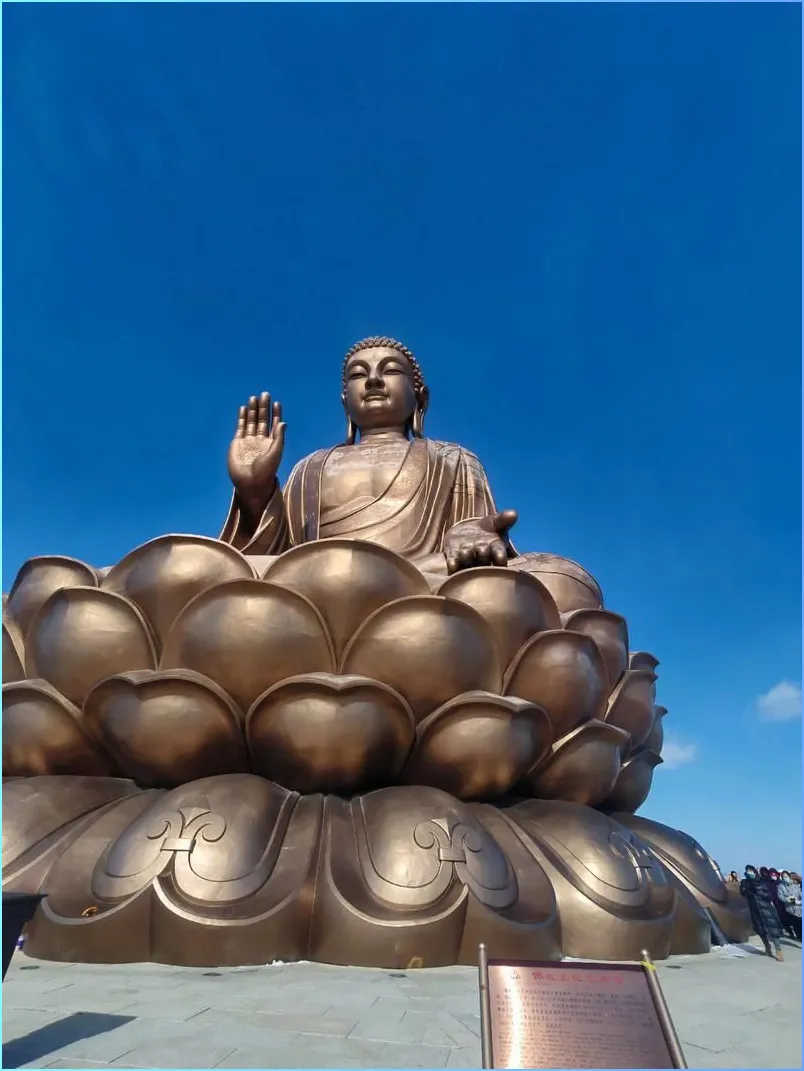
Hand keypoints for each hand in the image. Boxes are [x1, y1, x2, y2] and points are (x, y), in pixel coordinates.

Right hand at [227, 392, 285, 517]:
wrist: (250, 483)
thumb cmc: (266, 471)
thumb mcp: (275, 453)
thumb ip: (279, 437)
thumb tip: (283, 422)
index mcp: (272, 443)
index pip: (274, 424)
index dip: (276, 413)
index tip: (277, 402)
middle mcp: (261, 441)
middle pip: (263, 420)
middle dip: (264, 408)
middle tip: (265, 394)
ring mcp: (249, 441)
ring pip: (251, 422)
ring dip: (253, 411)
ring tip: (254, 398)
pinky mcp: (238, 443)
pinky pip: (240, 428)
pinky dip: (242, 418)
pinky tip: (243, 409)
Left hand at [444, 509, 517, 573]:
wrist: (465, 533)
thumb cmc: (485, 530)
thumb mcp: (494, 522)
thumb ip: (503, 519)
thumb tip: (514, 514)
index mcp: (495, 549)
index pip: (499, 554)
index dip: (500, 556)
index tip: (501, 558)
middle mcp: (482, 557)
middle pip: (484, 559)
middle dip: (483, 555)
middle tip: (482, 550)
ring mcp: (468, 559)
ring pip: (468, 561)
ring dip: (467, 558)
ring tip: (466, 552)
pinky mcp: (454, 558)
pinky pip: (454, 562)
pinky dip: (453, 563)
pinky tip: (451, 564)